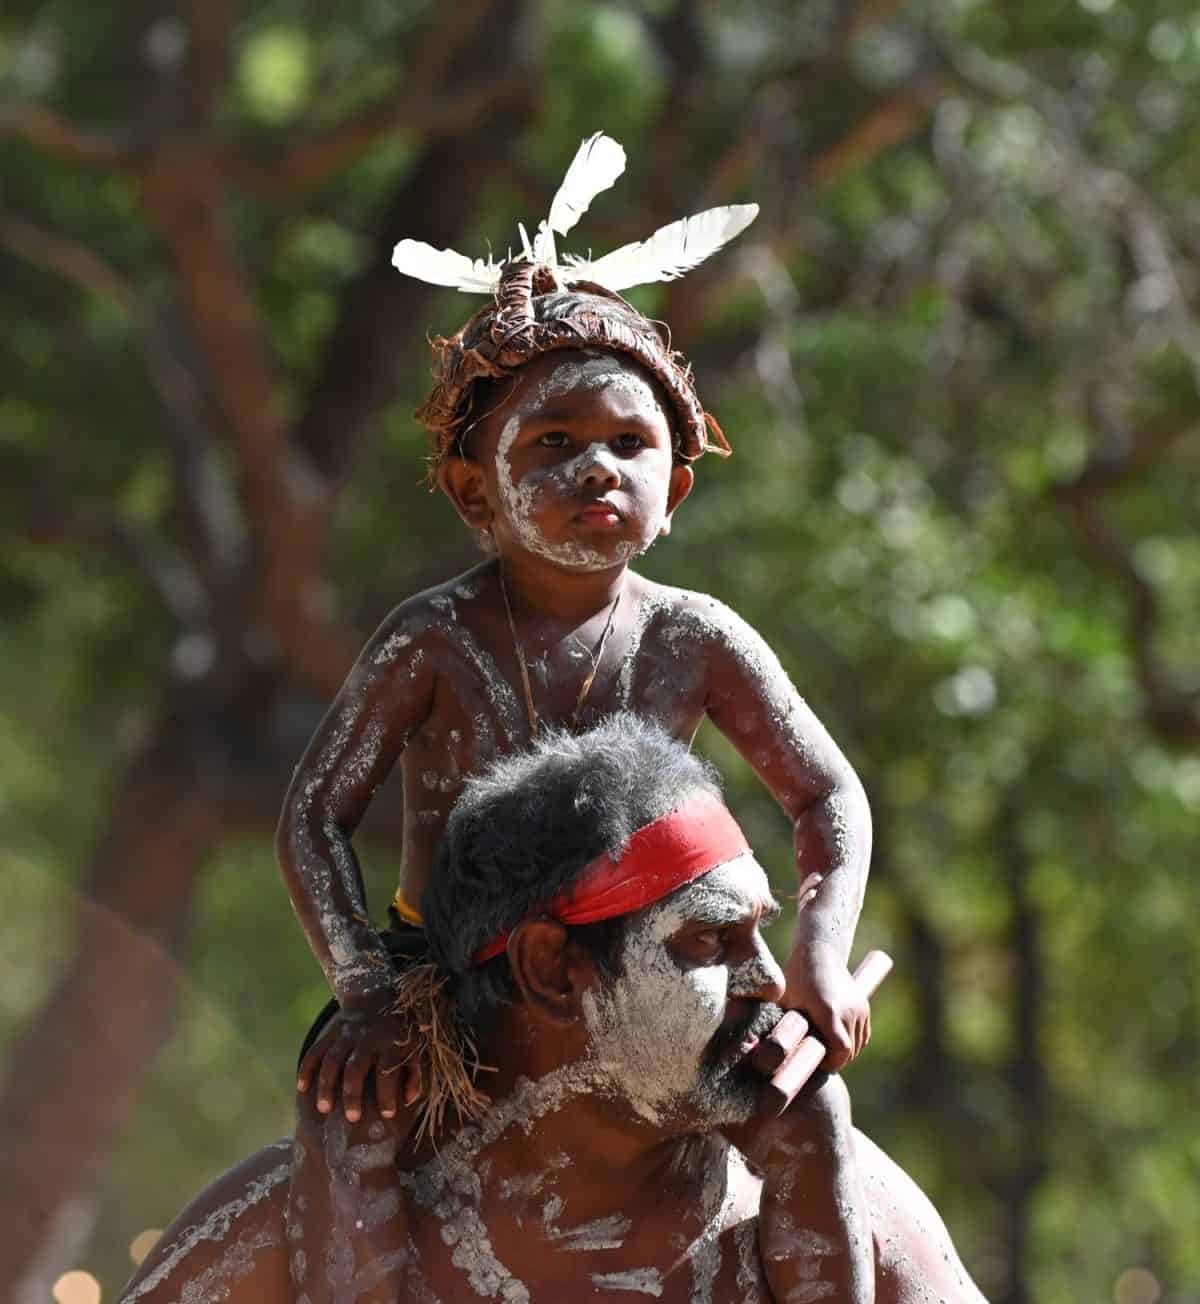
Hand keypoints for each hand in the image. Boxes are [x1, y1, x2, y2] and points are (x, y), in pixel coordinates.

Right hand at [297, 1002, 422, 1122]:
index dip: (387, 1095)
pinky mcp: (331, 1032)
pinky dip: (307, 1069)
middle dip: (352, 1094)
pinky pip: (315, 1051)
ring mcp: (346, 1034)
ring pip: (331, 1061)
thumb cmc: (399, 1029)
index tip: (387, 1116)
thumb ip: (415, 1072)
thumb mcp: (415, 1044)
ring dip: (326, 1086)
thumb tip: (408, 1100)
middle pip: (355, 1068)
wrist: (378, 994)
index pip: (387, 1072)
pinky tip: (302, 1088)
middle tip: (352, 1119)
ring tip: (324, 1109)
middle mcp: (366, 1038)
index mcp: (390, 1042)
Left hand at [783, 942, 869, 1070]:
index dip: (832, 1063)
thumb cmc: (797, 978)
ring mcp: (859, 1008)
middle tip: (820, 1060)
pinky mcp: (864, 1006)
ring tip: (827, 1049)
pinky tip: (837, 1041)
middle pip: (850, 1050)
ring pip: (858, 1044)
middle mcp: (848, 1010)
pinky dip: (853, 1042)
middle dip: (837, 1060)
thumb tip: (767, 1053)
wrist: (819, 952)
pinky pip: (863, 1034)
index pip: (841, 1051)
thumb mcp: (788, 1004)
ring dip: (846, 1052)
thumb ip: (785, 1030)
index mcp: (829, 1011)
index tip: (819, 1063)